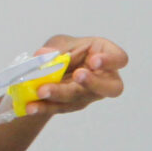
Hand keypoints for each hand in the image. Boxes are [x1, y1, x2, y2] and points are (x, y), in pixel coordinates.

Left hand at [11, 36, 128, 117]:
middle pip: (111, 88)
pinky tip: (31, 106)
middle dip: (94, 83)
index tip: (94, 61)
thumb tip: (44, 55)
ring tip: (42, 90)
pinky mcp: (72, 106)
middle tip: (78, 76)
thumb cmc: (65, 51)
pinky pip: (60, 108)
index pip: (120, 59)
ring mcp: (89, 95)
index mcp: (105, 55)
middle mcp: (103, 78)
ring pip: (80, 98)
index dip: (111, 61)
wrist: (50, 69)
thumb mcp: (60, 43)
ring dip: (60, 94)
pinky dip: (44, 107)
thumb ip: (56, 48)